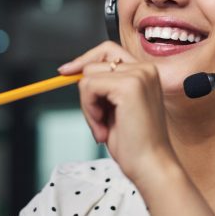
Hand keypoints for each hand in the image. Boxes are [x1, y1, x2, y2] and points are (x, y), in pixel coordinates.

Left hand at [59, 42, 175, 182]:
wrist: (150, 165)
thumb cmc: (135, 144)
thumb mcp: (116, 108)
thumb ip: (103, 87)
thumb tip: (72, 71)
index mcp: (147, 72)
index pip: (109, 50)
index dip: (85, 59)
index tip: (65, 71)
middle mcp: (146, 68)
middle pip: (94, 63)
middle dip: (87, 92)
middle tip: (97, 118)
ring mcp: (139, 75)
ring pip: (88, 76)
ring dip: (88, 105)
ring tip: (103, 127)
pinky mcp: (129, 86)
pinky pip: (89, 87)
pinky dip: (89, 110)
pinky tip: (103, 128)